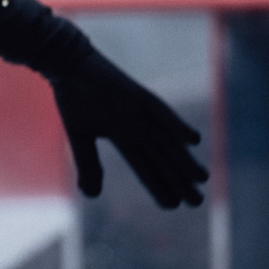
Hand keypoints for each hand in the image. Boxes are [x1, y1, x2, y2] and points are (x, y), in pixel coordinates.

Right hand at [49, 52, 206, 207]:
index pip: (145, 167)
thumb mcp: (79, 135)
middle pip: (162, 157)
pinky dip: (176, 124)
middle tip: (197, 202)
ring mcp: (140, 111)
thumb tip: (92, 196)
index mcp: (124, 137)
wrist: (67, 63)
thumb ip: (88, 164)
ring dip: (184, 159)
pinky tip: (193, 140)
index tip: (173, 205)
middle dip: (180, 180)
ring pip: (166, 140)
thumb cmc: (73, 98)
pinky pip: (161, 111)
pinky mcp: (138, 94)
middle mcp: (137, 126)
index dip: (159, 186)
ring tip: (201, 179)